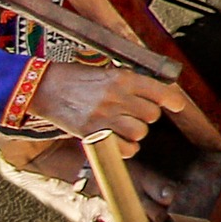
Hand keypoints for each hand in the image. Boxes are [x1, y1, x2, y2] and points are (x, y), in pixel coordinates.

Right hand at [30, 60, 189, 144]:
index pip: (159, 91)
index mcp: (122, 78)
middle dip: (146, 116)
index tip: (177, 106)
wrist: (42, 87)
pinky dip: (125, 148)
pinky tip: (116, 140)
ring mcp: (105, 116)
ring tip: (121, 126)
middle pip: (152, 115)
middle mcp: (117, 96)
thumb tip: (158, 95)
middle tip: (131, 114)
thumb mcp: (105, 72)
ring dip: (135, 132)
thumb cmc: (74, 78)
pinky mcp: (93, 134)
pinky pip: (126, 149)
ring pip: (140, 132)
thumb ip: (130, 83)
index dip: (172, 101)